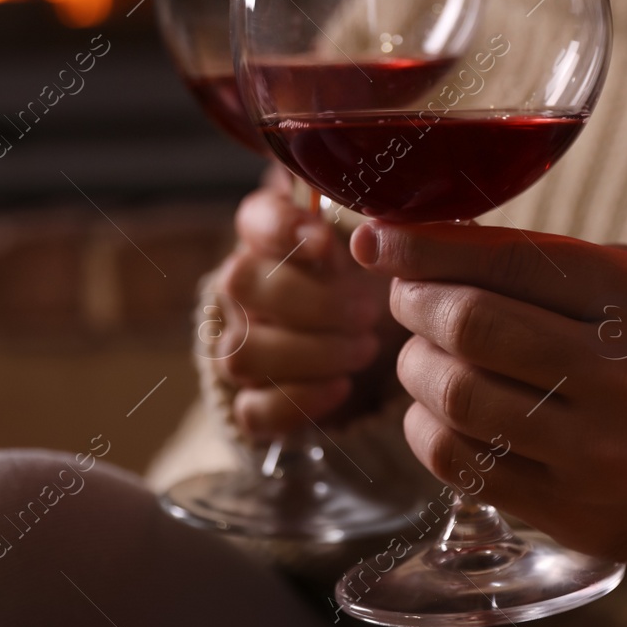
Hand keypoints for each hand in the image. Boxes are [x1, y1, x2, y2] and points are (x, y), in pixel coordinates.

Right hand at [210, 170, 402, 439]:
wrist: (370, 338)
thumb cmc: (373, 277)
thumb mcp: (383, 241)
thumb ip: (379, 220)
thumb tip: (388, 219)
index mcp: (269, 235)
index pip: (254, 218)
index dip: (283, 228)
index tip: (326, 244)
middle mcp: (242, 285)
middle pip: (240, 283)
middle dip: (312, 302)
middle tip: (369, 312)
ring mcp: (239, 342)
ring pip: (242, 351)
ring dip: (311, 354)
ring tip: (365, 348)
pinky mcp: (250, 398)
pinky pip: (252, 409)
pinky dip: (299, 400)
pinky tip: (342, 386)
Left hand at [350, 220, 626, 575]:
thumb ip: (549, 265)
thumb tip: (426, 243)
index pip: (508, 261)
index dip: (425, 245)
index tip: (377, 238)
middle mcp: (623, 377)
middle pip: (472, 325)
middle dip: (414, 301)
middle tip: (405, 296)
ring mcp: (597, 452)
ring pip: (458, 397)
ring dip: (415, 367)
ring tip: (422, 355)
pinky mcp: (571, 511)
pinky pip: (462, 465)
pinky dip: (427, 429)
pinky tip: (437, 412)